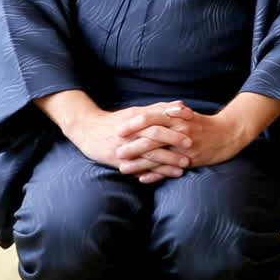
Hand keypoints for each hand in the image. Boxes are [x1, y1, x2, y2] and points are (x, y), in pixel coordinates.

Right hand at [61, 100, 192, 183]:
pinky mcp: (121, 160)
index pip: (159, 116)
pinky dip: (156, 172)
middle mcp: (132, 131)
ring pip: (150, 152)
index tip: (192, 121)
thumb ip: (158, 109)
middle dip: (174, 139)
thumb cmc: (115, 122)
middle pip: (155, 133)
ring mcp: (126, 146)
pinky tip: (168, 175)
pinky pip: (141, 167)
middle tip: (192, 144)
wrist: (87, 130)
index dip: (175, 119)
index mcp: (137, 117)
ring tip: (185, 164)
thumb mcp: (135, 112)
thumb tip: (180, 105)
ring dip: (169, 159)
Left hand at [116, 105, 248, 172]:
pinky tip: (142, 179)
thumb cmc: (204, 124)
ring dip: (139, 162)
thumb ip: (169, 112)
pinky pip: (169, 169)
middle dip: (132, 145)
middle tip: (116, 150)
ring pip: (158, 155)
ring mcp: (185, 147)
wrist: (228, 134)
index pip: (151, 118)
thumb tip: (151, 111)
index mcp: (177, 117)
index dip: (134, 124)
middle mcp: (180, 131)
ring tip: (123, 168)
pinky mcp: (190, 160)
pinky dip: (156, 174)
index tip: (118, 129)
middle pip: (151, 137)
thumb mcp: (187, 114)